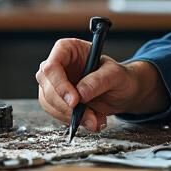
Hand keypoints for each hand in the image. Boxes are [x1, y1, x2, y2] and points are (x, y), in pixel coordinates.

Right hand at [34, 39, 167, 131]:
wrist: (122, 93)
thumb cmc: (119, 76)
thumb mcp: (115, 74)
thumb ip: (98, 81)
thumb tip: (81, 92)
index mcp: (68, 49)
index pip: (52, 65)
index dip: (59, 84)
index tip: (75, 100)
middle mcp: (58, 65)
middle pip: (47, 86)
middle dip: (66, 105)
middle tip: (87, 115)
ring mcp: (55, 83)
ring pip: (49, 102)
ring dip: (70, 116)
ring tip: (94, 119)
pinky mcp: (58, 100)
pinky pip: (56, 113)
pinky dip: (72, 120)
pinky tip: (90, 119)